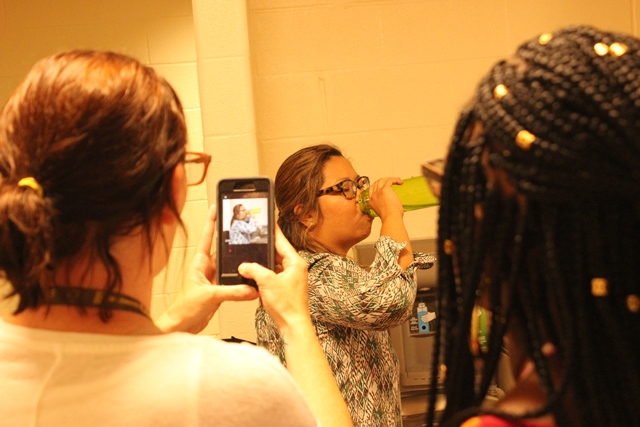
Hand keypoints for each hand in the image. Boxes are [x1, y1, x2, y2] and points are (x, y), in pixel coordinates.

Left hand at [156, 205, 258, 333]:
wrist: (181, 326)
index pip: (207, 237)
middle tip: (241, 223)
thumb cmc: (183, 309)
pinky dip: (240, 278)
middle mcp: (206, 268)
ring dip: (237, 259)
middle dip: (230, 236)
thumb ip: (231, 292)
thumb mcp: (209, 296)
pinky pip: (232, 279)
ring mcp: (212, 278)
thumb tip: (250, 288)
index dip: (212, 221)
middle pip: (221, 248)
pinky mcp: (217, 289)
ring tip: (250, 248)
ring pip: (228, 264)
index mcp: (199, 263)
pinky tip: (249, 277)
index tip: (217, 207)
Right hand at [237, 225, 309, 334]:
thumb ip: (253, 270)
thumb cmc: (287, 305)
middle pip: (278, 252)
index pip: (282, 241)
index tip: (268, 222)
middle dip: (265, 249)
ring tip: (251, 257)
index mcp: (295, 262)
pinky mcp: (285, 287)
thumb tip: (243, 266)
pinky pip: (273, 275)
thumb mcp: (267, 282)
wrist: (292, 325)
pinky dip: (264, 274)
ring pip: (274, 265)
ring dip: (263, 263)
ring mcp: (291, 278)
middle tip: (254, 239)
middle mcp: (295, 268)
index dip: (273, 232)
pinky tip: (254, 275)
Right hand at [366, 177, 403, 218]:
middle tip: (392, 182)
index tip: (385, 185)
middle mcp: (373, 195)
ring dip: (390, 179)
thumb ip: (382, 205)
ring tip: (397, 181)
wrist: (391, 218)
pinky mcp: (385, 189)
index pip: (372, 188)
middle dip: (385, 181)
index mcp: (371, 201)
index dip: (378, 185)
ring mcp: (378, 192)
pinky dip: (395, 179)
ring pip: (382, 180)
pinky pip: (390, 180)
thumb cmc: (389, 217)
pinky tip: (400, 182)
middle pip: (377, 183)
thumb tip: (389, 201)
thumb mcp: (382, 211)